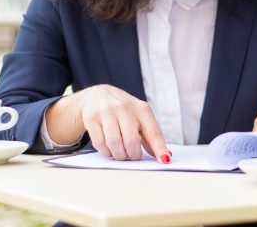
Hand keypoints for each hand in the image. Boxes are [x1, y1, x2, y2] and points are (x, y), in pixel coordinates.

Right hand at [45, 84, 170, 161]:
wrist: (97, 96)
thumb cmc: (123, 110)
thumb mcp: (139, 117)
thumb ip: (150, 136)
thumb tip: (164, 156)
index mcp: (142, 109)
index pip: (153, 132)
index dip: (159, 148)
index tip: (164, 161)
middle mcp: (125, 108)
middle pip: (131, 141)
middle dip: (133, 155)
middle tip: (132, 156)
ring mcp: (107, 112)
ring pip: (114, 144)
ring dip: (119, 155)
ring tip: (120, 153)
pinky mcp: (92, 118)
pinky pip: (100, 144)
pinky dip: (106, 152)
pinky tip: (109, 148)